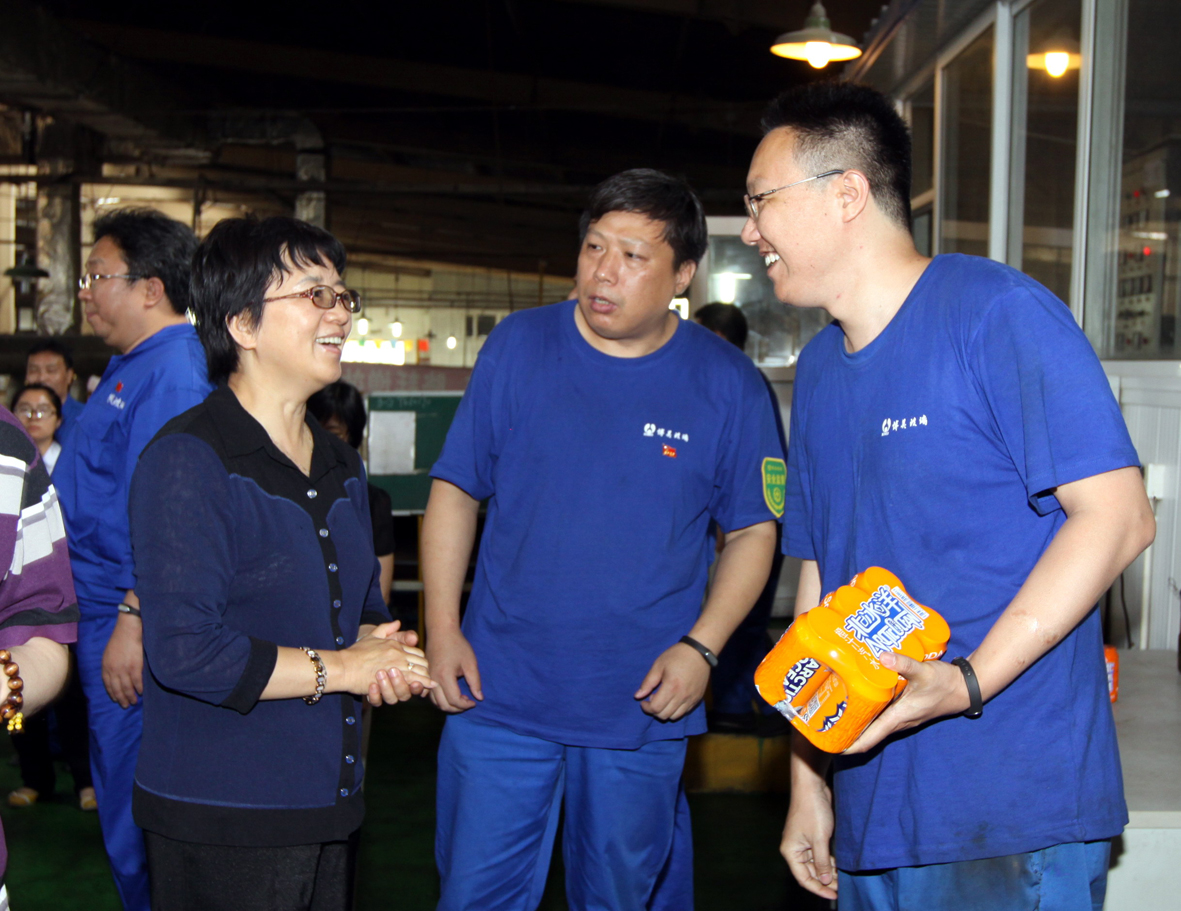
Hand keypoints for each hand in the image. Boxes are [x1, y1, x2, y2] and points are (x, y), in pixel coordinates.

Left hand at [102, 612, 143, 708]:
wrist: (128, 628)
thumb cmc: (120, 637)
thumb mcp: (109, 652)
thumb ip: (110, 664)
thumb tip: (115, 674)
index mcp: (105, 666)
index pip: (107, 684)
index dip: (112, 693)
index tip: (116, 699)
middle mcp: (113, 670)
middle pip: (117, 688)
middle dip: (121, 698)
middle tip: (126, 705)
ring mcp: (124, 669)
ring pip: (126, 687)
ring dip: (130, 696)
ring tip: (134, 702)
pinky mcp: (135, 666)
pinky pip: (136, 681)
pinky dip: (138, 688)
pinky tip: (141, 692)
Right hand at [337, 621, 433, 702]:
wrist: (344, 666)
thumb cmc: (355, 653)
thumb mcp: (371, 636)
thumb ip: (385, 628)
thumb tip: (397, 622)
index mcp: (395, 645)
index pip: (416, 652)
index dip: (421, 661)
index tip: (422, 667)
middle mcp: (398, 654)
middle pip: (420, 662)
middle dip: (425, 670)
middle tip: (427, 677)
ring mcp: (396, 666)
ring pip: (418, 672)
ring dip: (425, 678)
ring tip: (429, 683)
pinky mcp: (392, 679)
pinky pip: (411, 681)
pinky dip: (421, 684)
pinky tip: (426, 686)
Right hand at [425, 626, 481, 712]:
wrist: (441, 632)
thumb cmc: (457, 645)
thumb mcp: (470, 663)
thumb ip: (475, 682)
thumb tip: (479, 698)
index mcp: (445, 677)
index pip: (454, 700)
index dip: (466, 705)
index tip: (474, 701)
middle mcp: (433, 680)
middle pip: (443, 705)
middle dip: (457, 708)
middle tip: (468, 702)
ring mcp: (428, 679)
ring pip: (435, 702)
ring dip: (448, 705)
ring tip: (460, 699)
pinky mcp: (427, 676)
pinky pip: (430, 695)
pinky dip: (440, 700)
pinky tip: (449, 694)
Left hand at [634, 642, 710, 720]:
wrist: (699, 652)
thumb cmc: (677, 656)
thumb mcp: (658, 665)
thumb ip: (648, 682)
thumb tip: (637, 696)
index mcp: (671, 687)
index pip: (656, 708)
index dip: (646, 708)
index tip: (643, 701)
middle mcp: (682, 696)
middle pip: (665, 715)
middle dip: (655, 710)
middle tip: (653, 698)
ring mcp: (691, 699)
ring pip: (675, 717)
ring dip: (666, 712)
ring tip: (664, 699)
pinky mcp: (698, 699)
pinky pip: (685, 712)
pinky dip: (676, 710)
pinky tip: (674, 699)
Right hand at [782, 780, 837, 899]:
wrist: (812, 787)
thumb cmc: (812, 811)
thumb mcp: (819, 839)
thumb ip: (822, 862)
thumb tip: (824, 880)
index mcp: (791, 851)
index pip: (803, 878)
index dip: (818, 889)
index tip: (834, 895)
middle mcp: (795, 849)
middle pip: (809, 872)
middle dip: (824, 881)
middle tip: (841, 888)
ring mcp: (803, 842)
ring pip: (815, 864)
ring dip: (827, 871)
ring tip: (842, 878)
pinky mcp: (811, 836)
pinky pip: (819, 854)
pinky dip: (828, 861)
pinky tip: (838, 865)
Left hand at [842, 651, 970, 754]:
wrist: (965, 688)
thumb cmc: (944, 683)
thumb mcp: (923, 672)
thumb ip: (903, 664)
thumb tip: (882, 656)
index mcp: (898, 718)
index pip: (870, 739)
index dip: (850, 745)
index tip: (831, 745)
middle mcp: (898, 721)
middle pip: (868, 733)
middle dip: (848, 732)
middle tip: (825, 722)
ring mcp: (902, 717)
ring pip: (875, 724)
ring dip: (858, 722)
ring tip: (836, 711)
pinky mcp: (906, 710)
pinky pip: (883, 715)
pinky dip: (870, 712)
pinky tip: (861, 699)